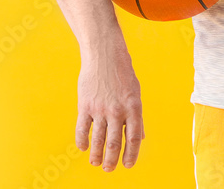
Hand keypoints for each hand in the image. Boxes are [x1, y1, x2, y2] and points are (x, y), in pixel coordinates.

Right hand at [76, 49, 145, 170]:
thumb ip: (137, 116)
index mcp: (133, 108)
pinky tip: (83, 148)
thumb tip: (141, 137)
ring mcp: (100, 109)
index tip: (127, 165)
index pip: (134, 138)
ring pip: (98, 140)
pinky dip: (82, 141)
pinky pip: (82, 129)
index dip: (131, 155)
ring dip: (96, 155)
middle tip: (109, 169)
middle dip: (112, 160)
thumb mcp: (136, 93)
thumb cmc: (122, 73)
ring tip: (96, 163)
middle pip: (115, 143)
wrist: (104, 55)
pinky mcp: (85, 105)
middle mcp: (117, 111)